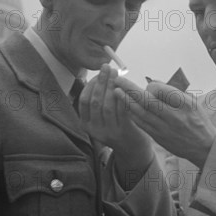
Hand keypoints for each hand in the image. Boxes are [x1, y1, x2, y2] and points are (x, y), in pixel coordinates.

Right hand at [80, 65, 153, 183]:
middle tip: (107, 67)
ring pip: (107, 105)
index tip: (98, 73)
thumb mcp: (101, 117)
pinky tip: (124, 86)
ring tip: (116, 73)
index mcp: (85, 124)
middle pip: (95, 101)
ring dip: (111, 86)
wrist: (131, 147)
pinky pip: (121, 111)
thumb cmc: (116, 124)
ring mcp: (108, 132)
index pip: (84, 101)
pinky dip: (122, 96)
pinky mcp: (122, 131)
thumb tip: (97, 76)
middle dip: (101, 81)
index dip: (91, 85)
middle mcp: (94, 129)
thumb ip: (98, 101)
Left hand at [114, 77, 215, 167]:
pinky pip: (141, 124)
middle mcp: (174, 116)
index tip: (150, 85)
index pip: (163, 91)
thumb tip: (152, 83)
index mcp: (184, 104)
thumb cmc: (198, 121)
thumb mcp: (193, 101)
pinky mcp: (158, 137)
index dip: (152, 86)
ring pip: (141, 113)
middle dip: (130, 89)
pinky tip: (124, 107)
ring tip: (115, 92)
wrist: (204, 147)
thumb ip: (173, 92)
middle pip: (147, 101)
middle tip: (118, 80)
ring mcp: (164, 128)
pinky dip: (132, 114)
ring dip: (126, 102)